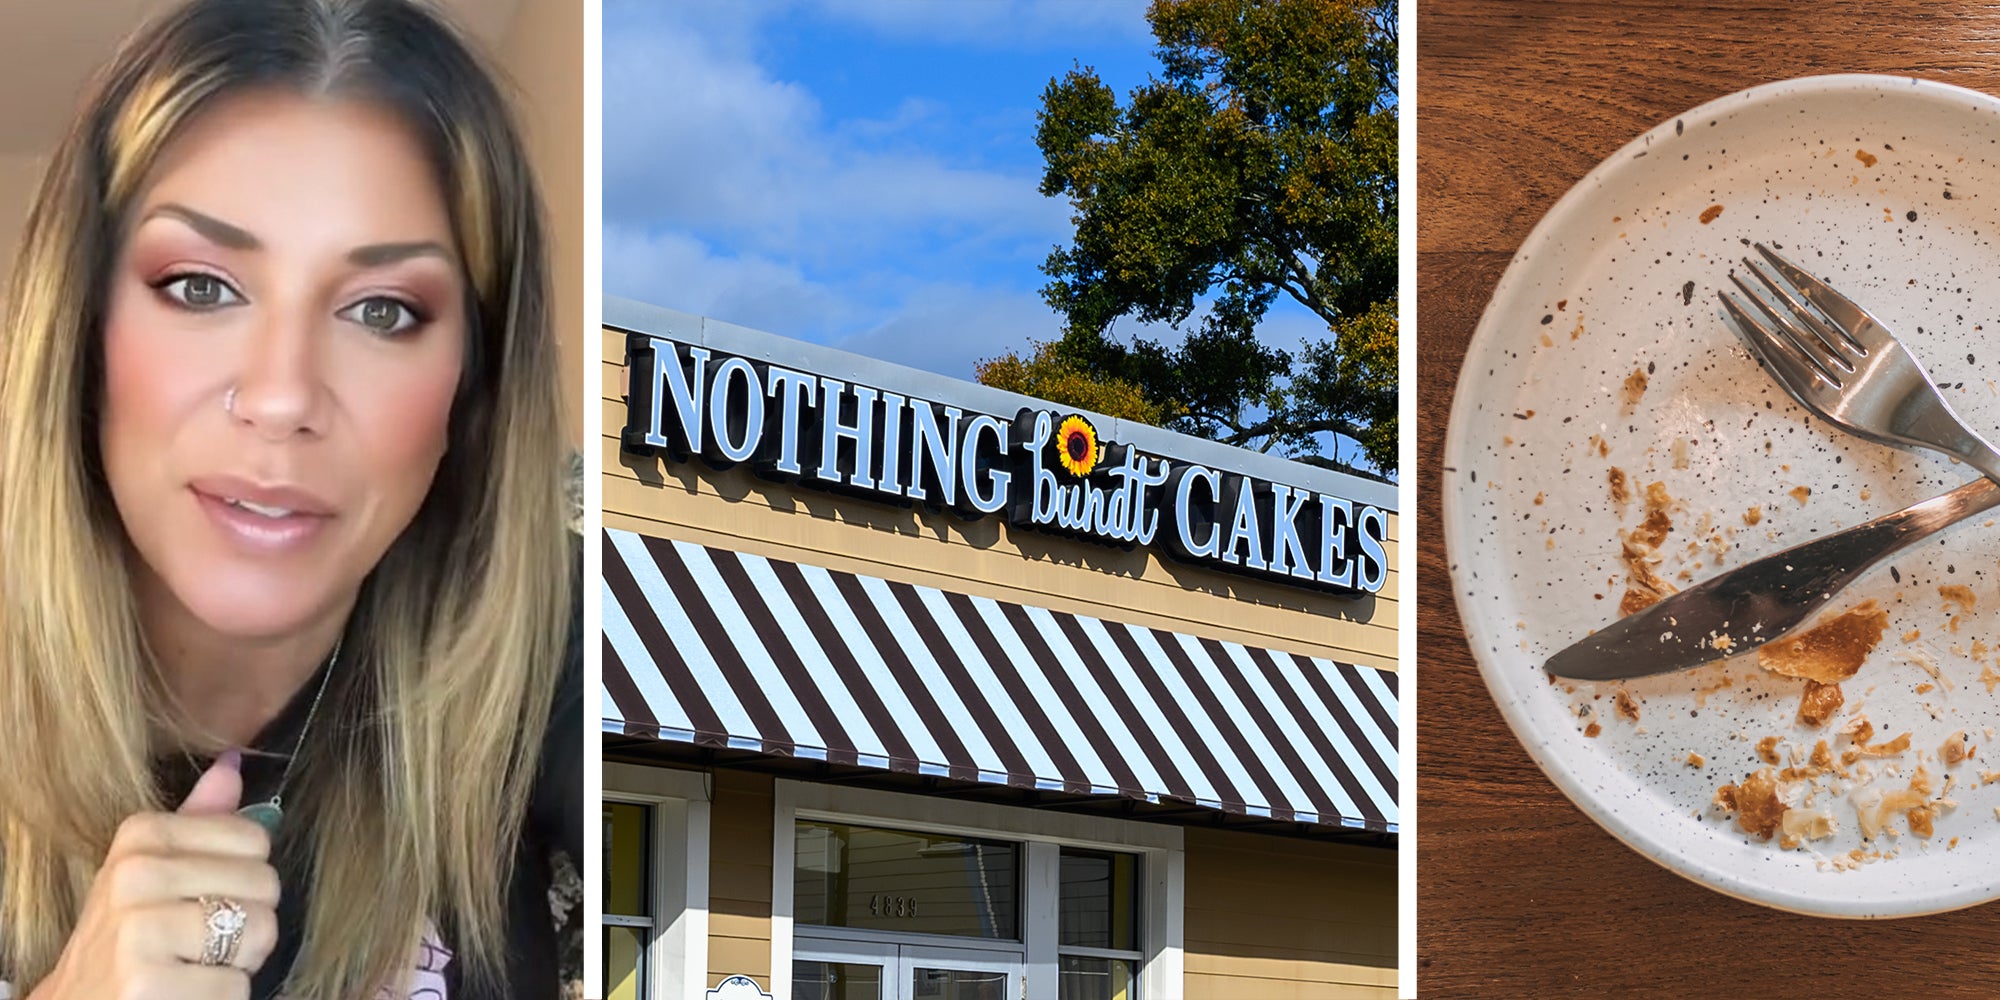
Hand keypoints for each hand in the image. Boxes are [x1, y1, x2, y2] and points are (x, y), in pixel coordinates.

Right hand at [28, 752, 280, 999]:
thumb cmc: (128, 937)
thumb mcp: (150, 870)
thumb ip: (197, 819)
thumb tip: (234, 764)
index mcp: (140, 836)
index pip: (255, 839)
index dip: (243, 876)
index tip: (201, 897)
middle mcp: (134, 876)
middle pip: (264, 884)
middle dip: (247, 920)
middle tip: (200, 940)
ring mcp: (138, 931)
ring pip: (259, 931)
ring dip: (239, 960)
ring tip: (194, 965)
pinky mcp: (148, 985)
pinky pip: (237, 984)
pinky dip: (221, 995)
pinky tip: (183, 992)